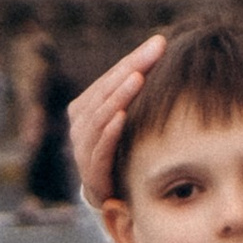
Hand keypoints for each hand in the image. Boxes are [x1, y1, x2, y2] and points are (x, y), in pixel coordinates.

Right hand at [68, 35, 165, 209]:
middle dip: (130, 70)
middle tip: (154, 52)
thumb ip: (136, 89)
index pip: (110, 78)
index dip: (134, 59)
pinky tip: (122, 116)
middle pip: (104, 93)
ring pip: (98, 118)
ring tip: (137, 78)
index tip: (160, 43)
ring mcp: (83, 151)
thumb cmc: (127, 150)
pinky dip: (109, 133)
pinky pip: (98, 151)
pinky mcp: (92, 175)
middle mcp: (79, 128)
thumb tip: (163, 44)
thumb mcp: (129, 118)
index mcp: (85, 109)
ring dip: (117, 96)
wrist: (117, 199)